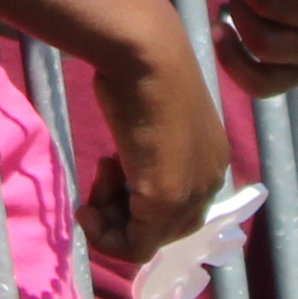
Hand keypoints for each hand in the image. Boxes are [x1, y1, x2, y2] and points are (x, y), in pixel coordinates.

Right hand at [81, 26, 232, 261]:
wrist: (144, 50)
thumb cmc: (141, 70)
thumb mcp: (149, 119)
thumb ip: (148, 152)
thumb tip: (127, 168)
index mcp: (211, 160)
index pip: (178, 207)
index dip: (135, 197)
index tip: (109, 168)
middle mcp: (210, 181)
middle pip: (163, 228)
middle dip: (124, 213)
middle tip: (102, 176)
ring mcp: (191, 193)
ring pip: (147, 241)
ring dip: (111, 220)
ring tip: (98, 176)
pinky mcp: (167, 198)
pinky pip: (135, 248)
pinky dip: (105, 238)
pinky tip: (87, 207)